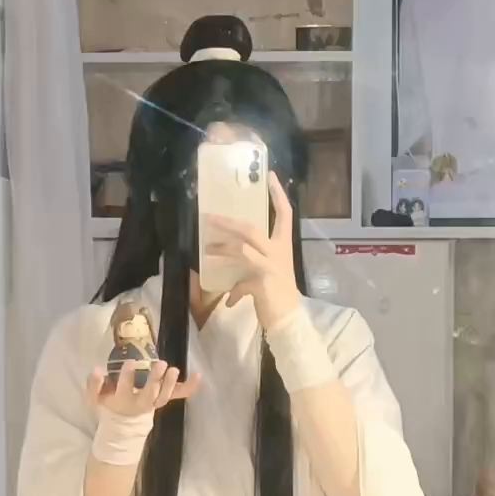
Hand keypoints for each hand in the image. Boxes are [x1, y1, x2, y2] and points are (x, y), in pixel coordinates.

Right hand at [86, 358, 200, 417]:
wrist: (123, 424)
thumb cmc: (108, 405)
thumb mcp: (95, 398)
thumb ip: (93, 385)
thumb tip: (96, 369)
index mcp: (123, 400)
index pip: (125, 389)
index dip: (127, 377)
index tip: (130, 363)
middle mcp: (141, 403)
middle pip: (150, 395)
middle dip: (155, 381)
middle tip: (161, 364)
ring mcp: (155, 402)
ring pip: (165, 397)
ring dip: (171, 384)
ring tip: (174, 369)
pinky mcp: (165, 399)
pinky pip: (180, 394)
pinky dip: (191, 387)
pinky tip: (199, 375)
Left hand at [204, 171, 299, 331]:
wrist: (288, 320)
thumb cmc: (278, 300)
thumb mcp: (263, 282)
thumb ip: (247, 280)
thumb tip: (230, 291)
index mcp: (283, 246)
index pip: (285, 214)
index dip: (278, 194)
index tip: (269, 175)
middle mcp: (279, 251)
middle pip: (251, 228)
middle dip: (228, 222)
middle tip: (209, 216)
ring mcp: (271, 264)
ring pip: (243, 246)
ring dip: (221, 246)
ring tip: (206, 245)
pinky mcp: (263, 279)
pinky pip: (241, 275)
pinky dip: (232, 286)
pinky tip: (224, 294)